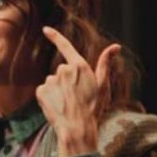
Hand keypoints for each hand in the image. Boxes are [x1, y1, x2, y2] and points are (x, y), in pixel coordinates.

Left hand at [35, 26, 119, 156]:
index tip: (45, 28)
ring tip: (67, 103)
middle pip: (63, 71)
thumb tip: (115, 46)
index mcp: (79, 66)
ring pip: (53, 82)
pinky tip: (58, 106)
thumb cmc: (93, 108)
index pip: (66, 46)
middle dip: (67, 80)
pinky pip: (44, 91)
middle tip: (76, 96)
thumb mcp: (103, 85)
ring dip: (58, 90)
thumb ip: (105, 63)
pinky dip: (49, 98)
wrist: (77, 128)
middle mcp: (63, 70)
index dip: (55, 36)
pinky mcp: (40, 92)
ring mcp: (50, 80)